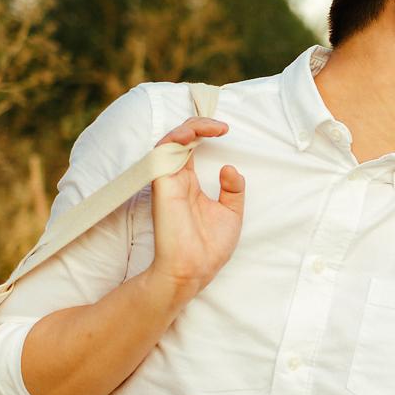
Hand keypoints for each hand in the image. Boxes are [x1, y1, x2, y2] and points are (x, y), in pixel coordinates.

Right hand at [146, 117, 244, 298]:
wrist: (194, 270)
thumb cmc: (208, 248)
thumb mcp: (231, 213)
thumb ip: (232, 190)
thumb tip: (230, 167)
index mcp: (189, 183)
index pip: (192, 147)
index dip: (205, 132)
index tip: (226, 130)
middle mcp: (176, 178)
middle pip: (180, 138)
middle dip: (199, 124)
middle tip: (222, 127)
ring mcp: (168, 180)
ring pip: (170, 141)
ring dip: (189, 128)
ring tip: (211, 127)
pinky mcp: (162, 185)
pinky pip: (161, 154)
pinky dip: (176, 140)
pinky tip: (193, 137)